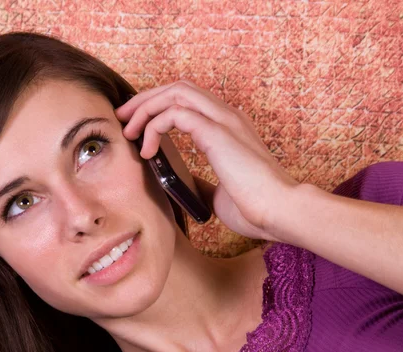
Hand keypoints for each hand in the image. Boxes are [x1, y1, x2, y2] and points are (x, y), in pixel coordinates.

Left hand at [115, 80, 299, 240]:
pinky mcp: (217, 131)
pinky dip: (154, 127)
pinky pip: (175, 113)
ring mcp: (223, 120)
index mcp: (228, 126)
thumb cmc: (255, 207)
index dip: (158, 105)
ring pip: (175, 92)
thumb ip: (200, 180)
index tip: (136, 125)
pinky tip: (148, 150)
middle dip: (145, 100)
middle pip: (177, 87)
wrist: (279, 212)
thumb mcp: (218, 191)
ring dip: (145, 108)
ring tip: (129, 131)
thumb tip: (180, 182)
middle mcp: (226, 116)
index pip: (187, 99)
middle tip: (123, 119)